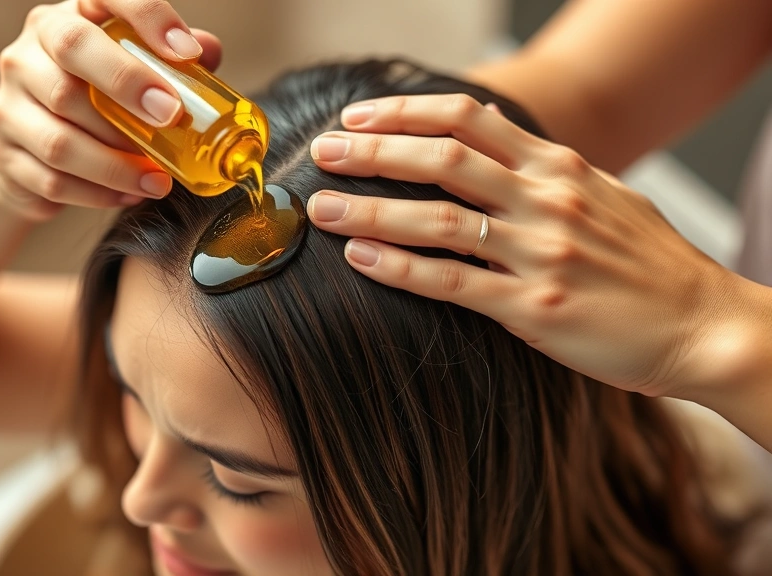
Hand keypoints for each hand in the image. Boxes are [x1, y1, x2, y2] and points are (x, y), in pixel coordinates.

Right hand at [0, 0, 221, 219]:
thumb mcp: (127, 73)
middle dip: (127, 84)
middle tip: (170, 116)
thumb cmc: (90, 103)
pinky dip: (98, 193)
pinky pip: (52, 179)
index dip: (146, 16)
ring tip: (156, 180)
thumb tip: (207, 52)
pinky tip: (127, 195)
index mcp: (64, 20)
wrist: (27, 154)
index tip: (186, 51)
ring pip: (61, 134)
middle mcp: (27, 52)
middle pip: (71, 52)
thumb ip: (167, 60)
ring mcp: (8, 104)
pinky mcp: (3, 155)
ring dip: (117, 164)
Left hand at [306, 94, 746, 397]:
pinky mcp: (536, 309)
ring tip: (323, 209)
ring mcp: (541, 253)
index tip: (359, 118)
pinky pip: (454, 283)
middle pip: (443, 158)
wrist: (704, 324)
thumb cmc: (651, 263)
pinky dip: (401, 268)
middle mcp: (546, 199)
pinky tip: (362, 260)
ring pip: (439, 218)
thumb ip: (543, 169)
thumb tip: (489, 137)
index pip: (468, 118)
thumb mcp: (603, 194)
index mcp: (559, 166)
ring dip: (372, 209)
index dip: (404, 113)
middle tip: (323, 153)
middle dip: (373, 152)